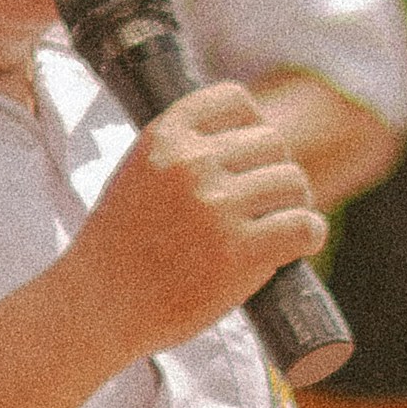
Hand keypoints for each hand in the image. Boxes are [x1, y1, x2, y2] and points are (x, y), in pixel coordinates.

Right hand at [71, 85, 324, 365]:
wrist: (96, 308)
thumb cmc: (118, 249)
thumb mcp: (137, 176)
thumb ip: (180, 153)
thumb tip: (247, 143)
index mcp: (164, 137)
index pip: (233, 98)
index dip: (253, 124)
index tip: (252, 153)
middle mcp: (192, 163)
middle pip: (273, 143)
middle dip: (275, 171)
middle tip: (267, 204)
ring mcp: (217, 206)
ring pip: (294, 182)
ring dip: (296, 203)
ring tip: (281, 225)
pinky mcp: (240, 252)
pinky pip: (304, 225)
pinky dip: (310, 233)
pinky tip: (300, 243)